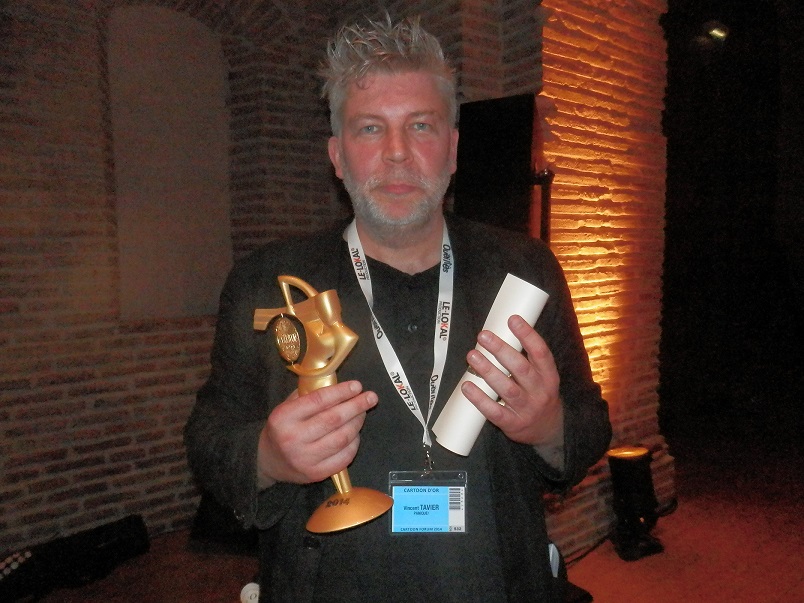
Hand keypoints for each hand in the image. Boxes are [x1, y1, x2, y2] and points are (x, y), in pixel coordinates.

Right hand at [257, 380, 377, 486]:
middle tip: (371, 397)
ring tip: (363, 413)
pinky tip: (355, 433)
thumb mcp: (287, 406)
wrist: (268, 460)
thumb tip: (339, 385)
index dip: (341, 392)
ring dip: (357, 423)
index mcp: (284, 417)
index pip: (318, 400)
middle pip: (334, 419)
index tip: (357, 386)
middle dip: (356, 406)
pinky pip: (344, 457)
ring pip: (342, 438)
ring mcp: (305, 459)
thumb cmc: (282, 428)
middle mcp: (293, 439)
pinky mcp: (316, 473)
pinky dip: (354, 443)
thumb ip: (309, 395)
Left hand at [461, 315, 563, 451]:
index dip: (528, 335)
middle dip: (501, 350)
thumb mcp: (542, 377)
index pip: (541, 352)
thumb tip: (502, 332)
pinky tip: (467, 387)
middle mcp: (540, 391)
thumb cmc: (539, 396)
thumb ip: (526, 358)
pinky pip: (494, 411)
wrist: (548, 431)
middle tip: (484, 335)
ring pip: (506, 388)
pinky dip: (480, 399)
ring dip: (488, 370)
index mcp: (548, 376)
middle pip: (520, 368)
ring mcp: (526, 409)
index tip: (512, 320)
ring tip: (472, 355)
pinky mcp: (513, 424)